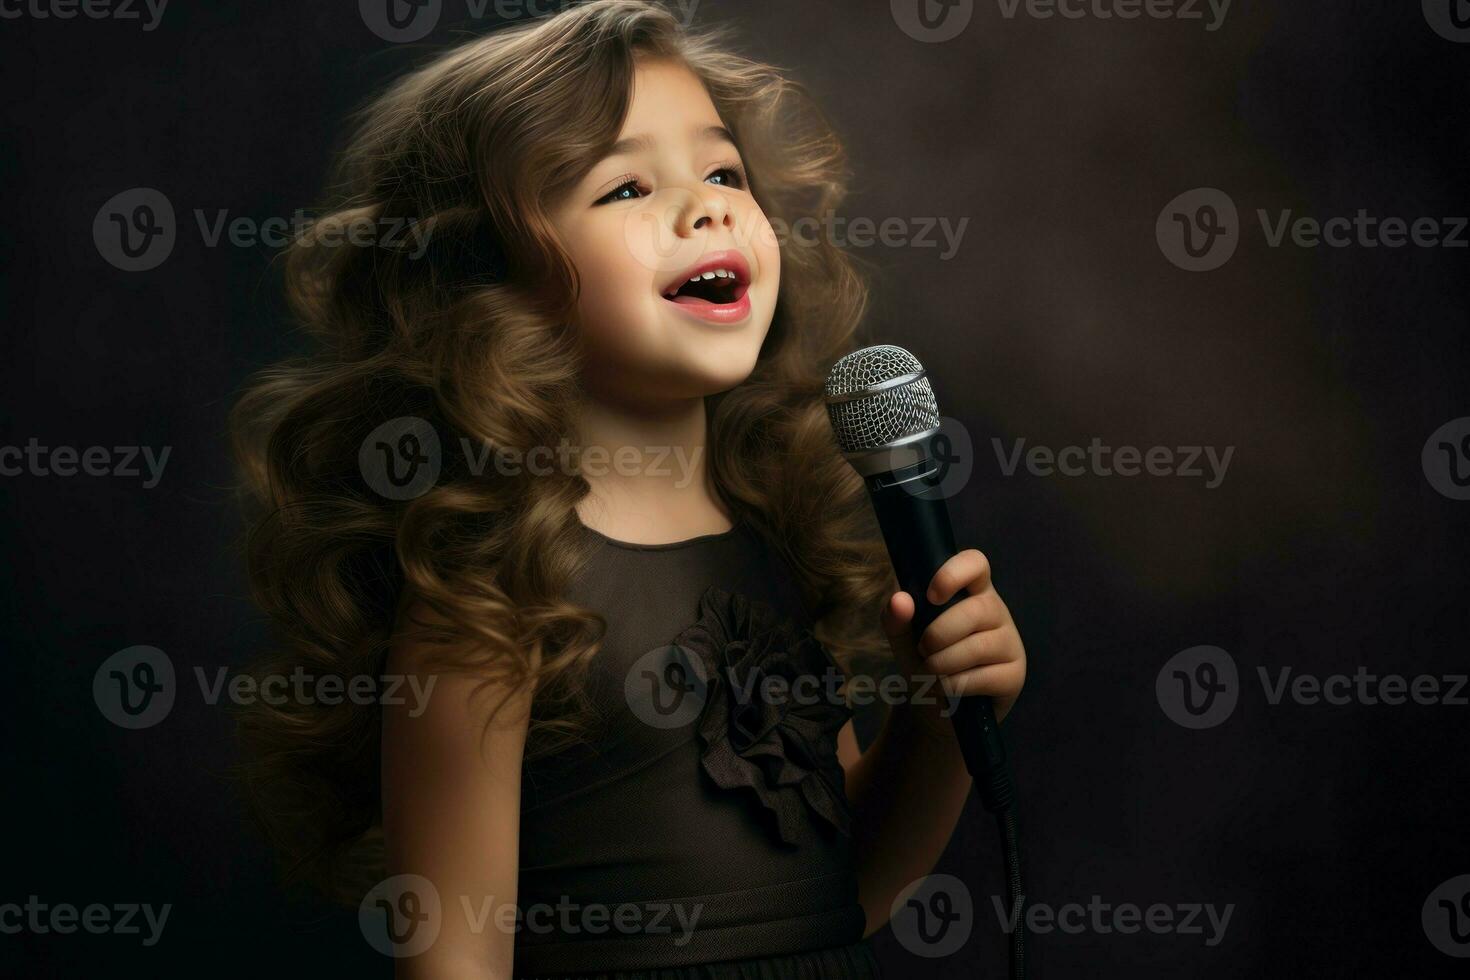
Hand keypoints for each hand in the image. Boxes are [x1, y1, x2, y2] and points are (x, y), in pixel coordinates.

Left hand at [879, 549, 1025, 728]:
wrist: (936, 708)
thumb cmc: (925, 661)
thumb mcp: (903, 639)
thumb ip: (896, 618)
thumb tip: (900, 600)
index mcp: (970, 591)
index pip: (976, 563)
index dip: (955, 573)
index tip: (932, 595)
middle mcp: (996, 611)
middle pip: (977, 610)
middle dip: (940, 633)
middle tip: (923, 650)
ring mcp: (1010, 642)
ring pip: (980, 645)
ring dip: (944, 662)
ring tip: (931, 671)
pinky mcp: (1014, 674)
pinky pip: (985, 676)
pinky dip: (956, 685)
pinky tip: (948, 688)